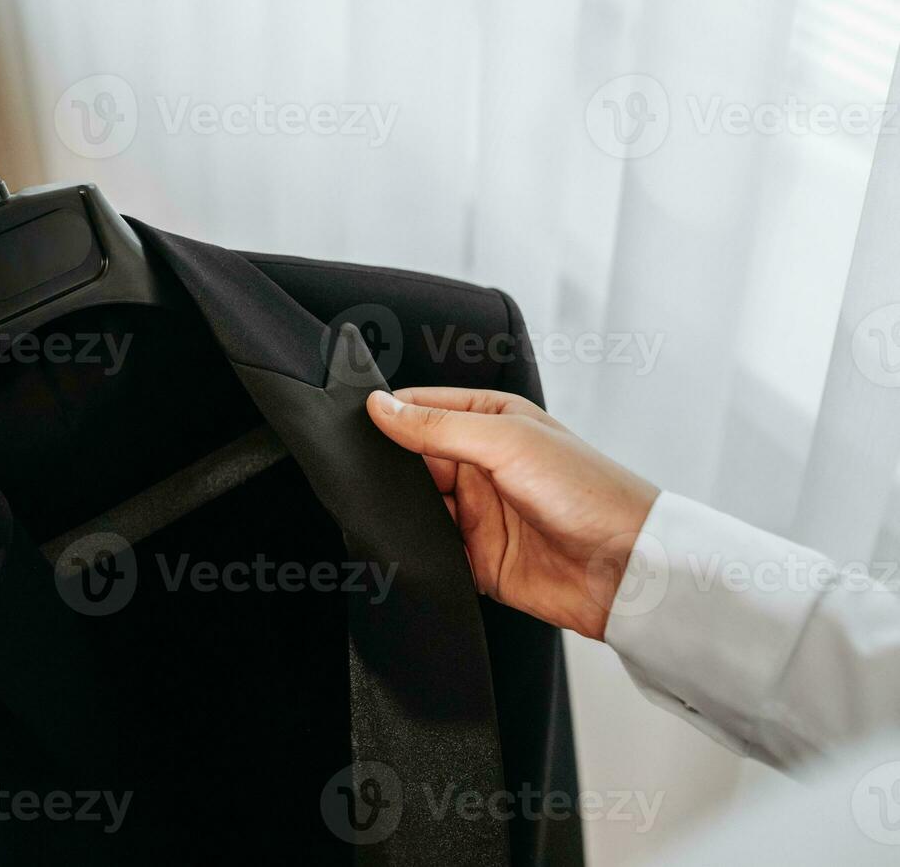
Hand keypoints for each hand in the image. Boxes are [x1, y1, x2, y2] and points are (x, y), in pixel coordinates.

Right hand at [366, 387, 658, 640]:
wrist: (626, 570)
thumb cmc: (588, 493)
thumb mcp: (506, 442)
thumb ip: (438, 426)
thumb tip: (381, 407)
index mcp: (492, 420)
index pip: (422, 407)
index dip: (388, 413)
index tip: (350, 420)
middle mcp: (482, 464)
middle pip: (411, 459)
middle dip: (387, 467)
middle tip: (357, 471)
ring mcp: (477, 512)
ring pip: (415, 506)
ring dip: (399, 510)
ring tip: (380, 508)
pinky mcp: (476, 557)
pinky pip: (430, 551)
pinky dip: (414, 550)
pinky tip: (402, 545)